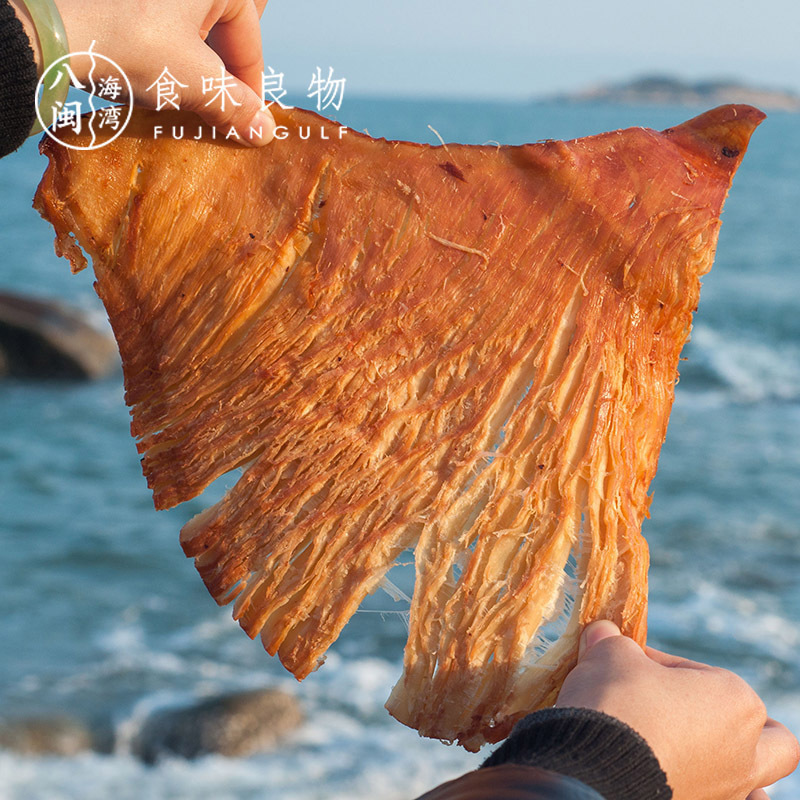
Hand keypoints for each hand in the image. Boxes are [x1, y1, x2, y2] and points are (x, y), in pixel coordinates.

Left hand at [11, 0, 274, 143]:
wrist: (51, 27)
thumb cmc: (129, 42)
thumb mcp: (193, 80)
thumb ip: (235, 106)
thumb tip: (263, 131)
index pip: (250, 37)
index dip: (251, 84)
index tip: (246, 120)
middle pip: (225, 22)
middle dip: (225, 63)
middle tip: (220, 100)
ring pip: (192, 22)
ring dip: (196, 61)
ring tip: (186, 96)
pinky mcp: (126, 2)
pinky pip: (161, 20)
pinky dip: (166, 48)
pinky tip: (156, 76)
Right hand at [556, 620, 799, 799]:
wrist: (595, 775)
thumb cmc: (616, 704)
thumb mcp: (609, 654)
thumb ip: (613, 641)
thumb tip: (603, 633)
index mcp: (735, 700)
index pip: (692, 672)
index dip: (655, 666)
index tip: (625, 667)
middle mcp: (746, 750)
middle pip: (770, 736)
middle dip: (739, 723)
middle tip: (692, 713)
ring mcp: (729, 791)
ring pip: (755, 778)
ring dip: (727, 762)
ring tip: (685, 750)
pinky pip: (723, 799)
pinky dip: (707, 788)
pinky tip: (677, 777)